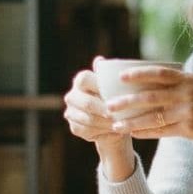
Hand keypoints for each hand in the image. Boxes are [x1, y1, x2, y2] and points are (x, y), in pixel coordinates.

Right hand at [62, 58, 133, 179]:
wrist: (112, 118)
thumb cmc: (116, 96)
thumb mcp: (115, 85)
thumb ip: (109, 74)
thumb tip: (99, 60)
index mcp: (81, 80)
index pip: (84, 79)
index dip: (99, 87)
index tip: (115, 94)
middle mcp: (72, 95)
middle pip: (87, 103)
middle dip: (105, 110)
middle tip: (119, 114)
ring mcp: (71, 112)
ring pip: (88, 119)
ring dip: (106, 123)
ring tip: (121, 125)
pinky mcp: (74, 127)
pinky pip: (88, 131)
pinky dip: (103, 133)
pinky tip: (115, 132)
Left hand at [105, 67, 192, 175]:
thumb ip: (173, 82)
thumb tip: (144, 78)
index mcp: (187, 80)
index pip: (159, 74)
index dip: (139, 74)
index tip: (120, 77)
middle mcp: (186, 94)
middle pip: (151, 97)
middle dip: (127, 101)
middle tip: (109, 104)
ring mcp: (187, 112)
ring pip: (153, 117)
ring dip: (132, 121)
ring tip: (115, 124)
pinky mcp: (188, 129)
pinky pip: (161, 131)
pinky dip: (145, 132)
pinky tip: (132, 132)